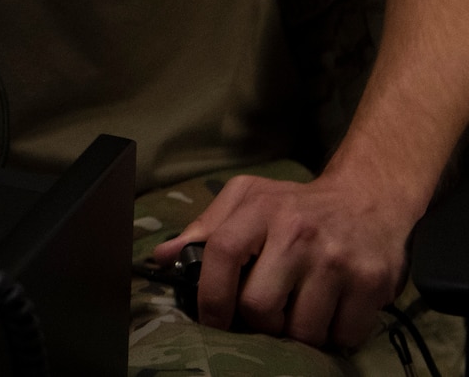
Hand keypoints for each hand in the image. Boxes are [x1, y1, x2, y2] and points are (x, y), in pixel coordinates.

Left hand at [152, 171, 413, 348]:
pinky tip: (331, 313)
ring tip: (299, 311)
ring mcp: (338, 261)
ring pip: (303, 331)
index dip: (210, 295)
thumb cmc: (295, 205)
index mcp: (261, 209)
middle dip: (258, 322)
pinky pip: (344, 336)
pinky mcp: (373, 284)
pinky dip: (334, 336)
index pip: (222, 254)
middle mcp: (299, 233)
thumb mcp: (247, 200)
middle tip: (266, 313)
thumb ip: (205, 228)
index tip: (211, 320)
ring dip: (297, 333)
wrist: (368, 199)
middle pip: (259, 306)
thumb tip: (162, 259)